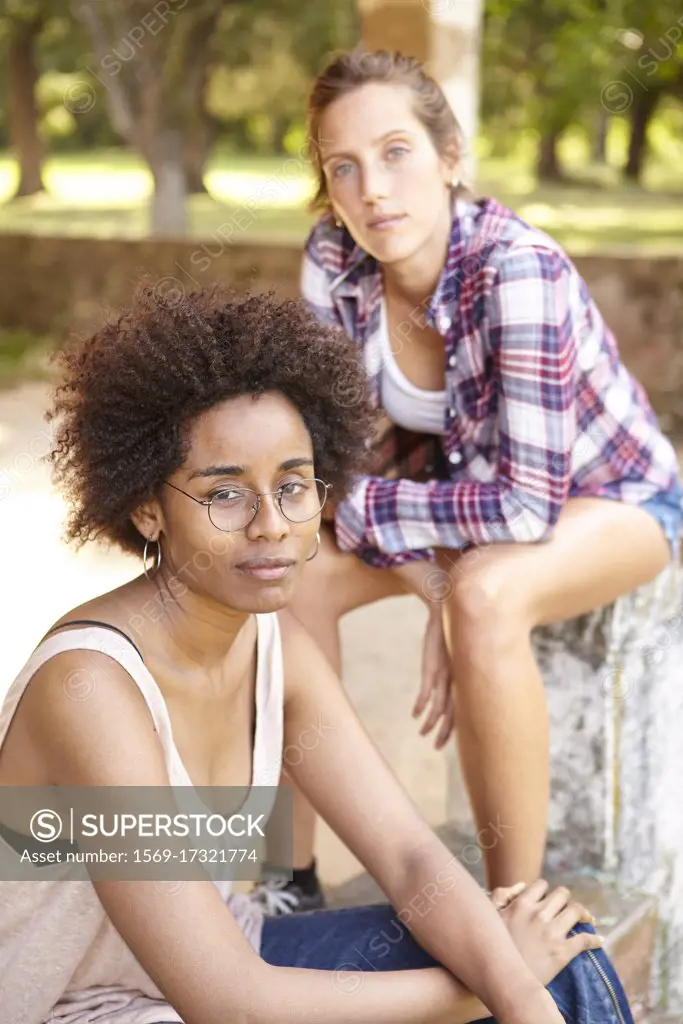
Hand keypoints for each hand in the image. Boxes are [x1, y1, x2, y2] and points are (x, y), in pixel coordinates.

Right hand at [412, 609, 453, 748]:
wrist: (444, 610)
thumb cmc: (449, 632)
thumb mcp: (455, 652)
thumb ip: (455, 668)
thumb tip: (452, 681)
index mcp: (464, 677)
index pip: (462, 708)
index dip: (455, 727)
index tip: (447, 742)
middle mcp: (456, 678)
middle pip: (453, 711)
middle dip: (445, 731)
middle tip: (437, 747)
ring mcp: (444, 673)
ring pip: (439, 705)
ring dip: (431, 721)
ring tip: (423, 732)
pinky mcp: (432, 665)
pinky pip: (426, 690)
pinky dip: (421, 704)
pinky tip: (416, 714)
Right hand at [492, 879, 602, 987]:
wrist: (503, 981)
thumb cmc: (494, 948)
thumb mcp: (490, 916)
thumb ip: (501, 895)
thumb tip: (522, 885)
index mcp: (521, 904)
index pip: (542, 885)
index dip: (546, 891)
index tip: (548, 900)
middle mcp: (538, 914)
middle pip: (563, 894)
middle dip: (566, 900)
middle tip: (567, 909)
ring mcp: (552, 933)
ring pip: (577, 911)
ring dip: (584, 914)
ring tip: (588, 919)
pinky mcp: (562, 953)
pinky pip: (585, 940)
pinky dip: (595, 939)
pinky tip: (599, 941)